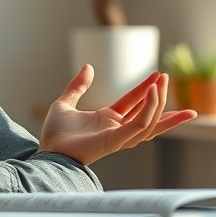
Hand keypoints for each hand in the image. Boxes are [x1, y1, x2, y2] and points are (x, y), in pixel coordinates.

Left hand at [37, 65, 196, 164]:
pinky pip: (139, 125)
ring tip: (163, 82)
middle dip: (160, 97)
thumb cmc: (55, 134)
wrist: (48, 150)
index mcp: (107, 119)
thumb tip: (88, 66)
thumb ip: (78, 86)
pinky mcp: (116, 140)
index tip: (158, 76)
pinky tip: (153, 94)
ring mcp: (118, 136)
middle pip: (146, 114)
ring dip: (158, 103)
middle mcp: (116, 128)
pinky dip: (148, 110)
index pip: (134, 103)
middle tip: (167, 77)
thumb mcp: (65, 103)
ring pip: (148, 121)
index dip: (146, 90)